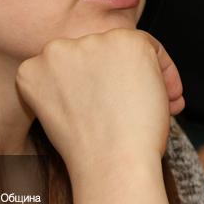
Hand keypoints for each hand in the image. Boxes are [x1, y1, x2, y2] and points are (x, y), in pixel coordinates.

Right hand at [16, 29, 183, 203]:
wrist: (112, 164)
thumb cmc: (92, 150)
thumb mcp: (63, 112)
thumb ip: (72, 85)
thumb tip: (105, 75)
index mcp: (34, 67)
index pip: (70, 63)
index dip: (99, 83)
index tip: (117, 103)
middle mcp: (58, 48)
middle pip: (97, 52)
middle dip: (123, 75)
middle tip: (141, 104)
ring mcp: (92, 42)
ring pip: (125, 48)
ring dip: (146, 74)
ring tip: (159, 103)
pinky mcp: (126, 40)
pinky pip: (152, 47)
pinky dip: (166, 69)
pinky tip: (169, 97)